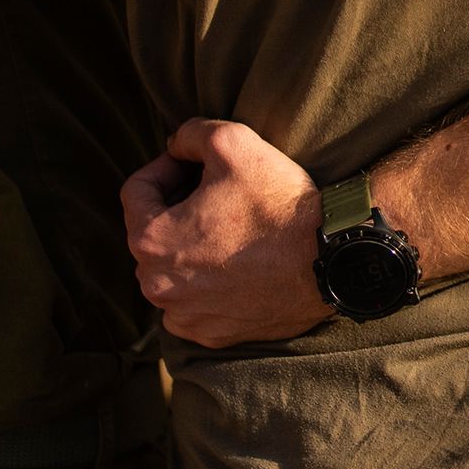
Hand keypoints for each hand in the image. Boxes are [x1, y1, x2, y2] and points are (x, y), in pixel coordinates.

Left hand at [118, 118, 330, 347]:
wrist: (331, 258)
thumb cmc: (279, 203)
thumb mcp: (233, 142)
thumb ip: (191, 134)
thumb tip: (176, 145)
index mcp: (150, 240)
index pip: (137, 191)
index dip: (166, 167)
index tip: (196, 163)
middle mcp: (156, 284)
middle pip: (153, 234)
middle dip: (178, 210)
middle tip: (219, 195)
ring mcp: (184, 314)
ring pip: (172, 271)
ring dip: (191, 249)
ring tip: (231, 231)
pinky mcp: (212, 334)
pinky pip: (194, 304)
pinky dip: (207, 286)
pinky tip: (238, 267)